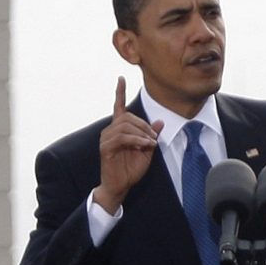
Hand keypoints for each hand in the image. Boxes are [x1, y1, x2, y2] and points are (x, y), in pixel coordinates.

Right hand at [93, 77, 163, 214]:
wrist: (120, 186)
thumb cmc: (130, 169)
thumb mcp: (147, 151)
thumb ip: (152, 136)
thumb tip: (160, 122)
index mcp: (119, 129)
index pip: (118, 106)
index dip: (119, 92)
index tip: (121, 78)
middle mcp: (110, 131)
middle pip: (127, 116)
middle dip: (144, 124)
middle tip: (153, 137)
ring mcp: (106, 139)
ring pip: (125, 125)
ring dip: (141, 132)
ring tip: (150, 143)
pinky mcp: (105, 148)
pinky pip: (121, 137)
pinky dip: (135, 139)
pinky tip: (143, 145)